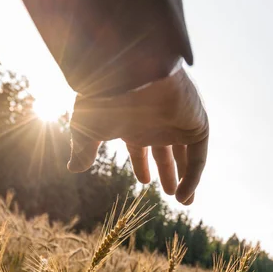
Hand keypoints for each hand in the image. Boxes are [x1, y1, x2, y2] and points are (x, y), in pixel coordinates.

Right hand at [68, 67, 208, 204]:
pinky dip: (193, 177)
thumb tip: (73, 168)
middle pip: (167, 150)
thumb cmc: (104, 96)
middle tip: (170, 193)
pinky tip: (184, 196)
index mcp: (134, 120)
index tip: (144, 181)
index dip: (142, 164)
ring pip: (186, 153)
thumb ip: (82, 149)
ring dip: (186, 177)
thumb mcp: (86, 128)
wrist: (132, 70)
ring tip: (183, 201)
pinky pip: (199, 156)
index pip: (141, 145)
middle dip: (168, 172)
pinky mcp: (196, 123)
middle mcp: (157, 120)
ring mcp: (178, 121)